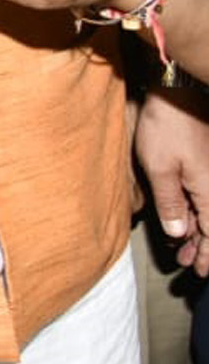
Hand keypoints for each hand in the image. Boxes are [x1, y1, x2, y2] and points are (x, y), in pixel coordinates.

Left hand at [135, 89, 208, 273]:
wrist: (178, 91)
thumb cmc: (167, 127)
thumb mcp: (159, 168)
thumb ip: (170, 203)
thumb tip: (179, 233)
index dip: (208, 256)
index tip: (199, 273)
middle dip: (204, 249)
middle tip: (188, 267)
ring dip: (201, 233)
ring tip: (183, 250)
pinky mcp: (208, 165)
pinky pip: (207, 197)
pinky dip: (199, 213)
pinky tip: (186, 219)